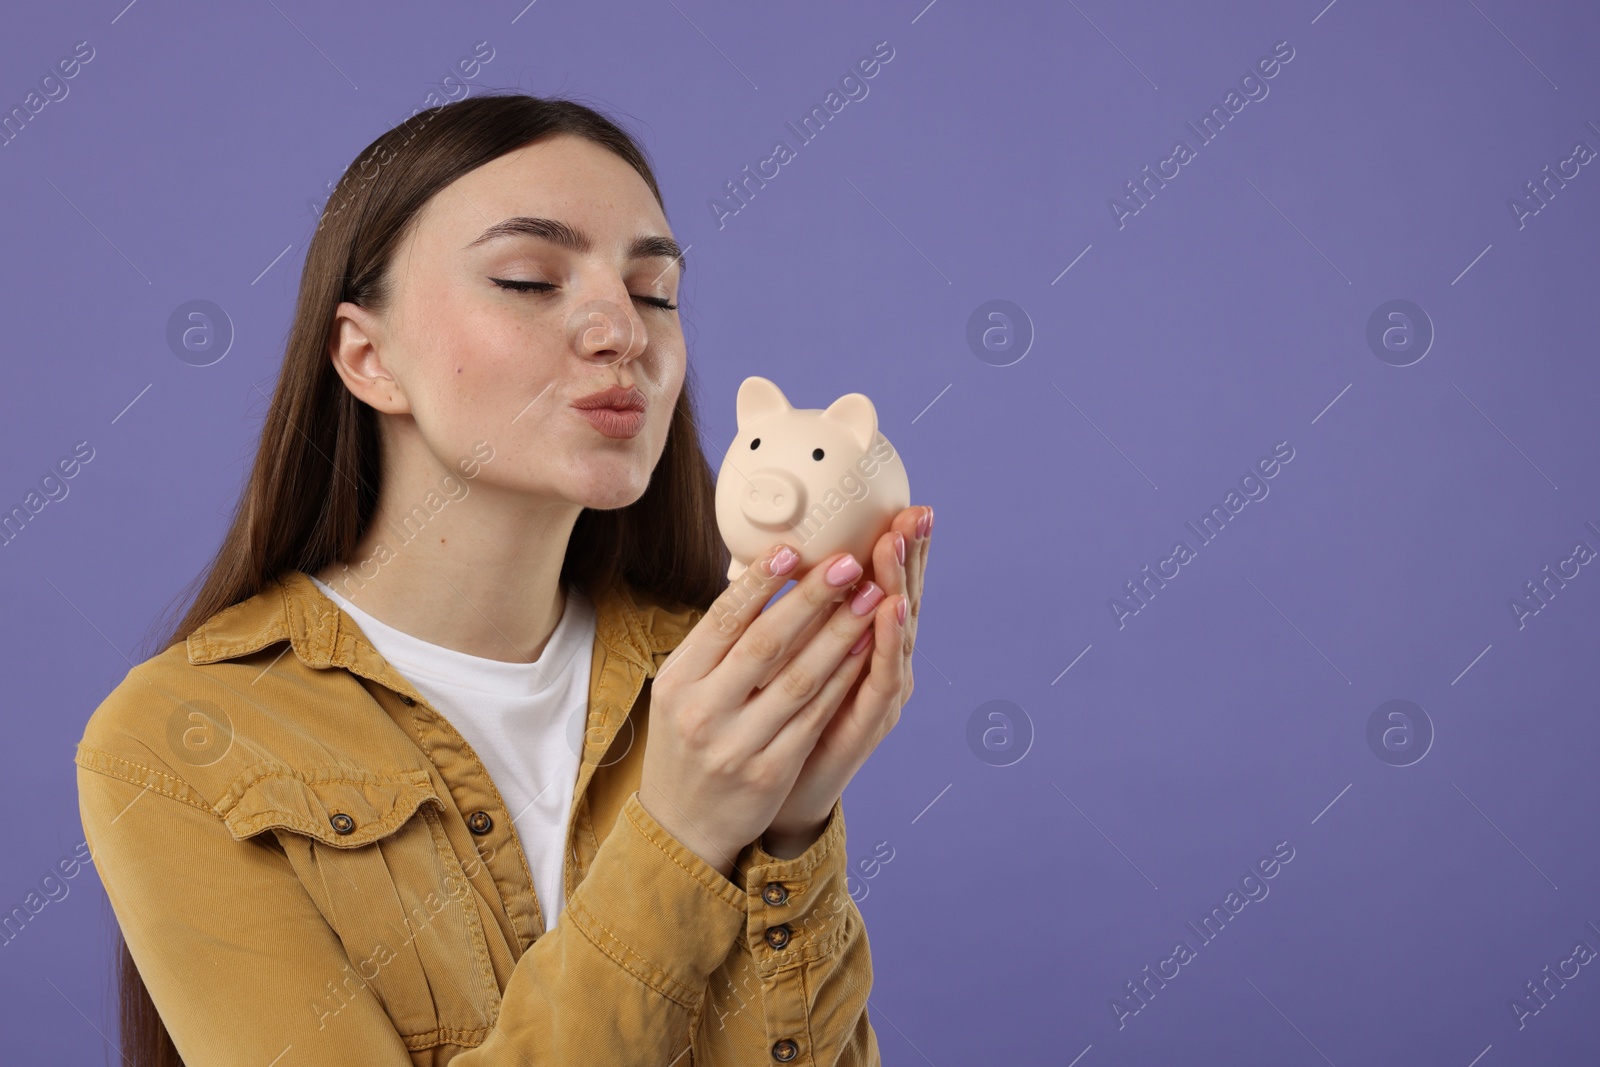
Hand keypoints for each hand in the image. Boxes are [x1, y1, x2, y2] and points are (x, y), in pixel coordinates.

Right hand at [637, 540, 891, 879]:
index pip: (721, 620)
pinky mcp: (769, 771)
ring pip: (799, 679)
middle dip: (811, 599)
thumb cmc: (688, 743)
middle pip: (764, 644)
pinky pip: (815, 717)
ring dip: (841, 634)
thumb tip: (757, 577)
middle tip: (848, 562)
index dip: (759, 583)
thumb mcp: (680, 691)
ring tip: (871, 596)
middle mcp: (702, 711)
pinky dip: (843, 679)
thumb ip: (715, 645)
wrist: (681, 826)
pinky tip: (867, 650)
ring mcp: (736, 745)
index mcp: (677, 681)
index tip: (794, 550)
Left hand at [761, 504, 931, 854]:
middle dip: (909, 555)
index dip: (899, 548)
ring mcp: (882, 695)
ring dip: (899, 585)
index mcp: (865, 645)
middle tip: (915, 514)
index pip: (888, 585)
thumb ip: (796, 617)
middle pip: (904, 600)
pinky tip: (888, 609)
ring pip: (898, 633)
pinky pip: (881, 678)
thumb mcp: (786, 659)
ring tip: (899, 546)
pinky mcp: (870, 724)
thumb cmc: (777, 723)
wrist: (777, 799)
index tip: (907, 504)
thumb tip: (782, 556)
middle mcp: (884, 666)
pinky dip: (886, 641)